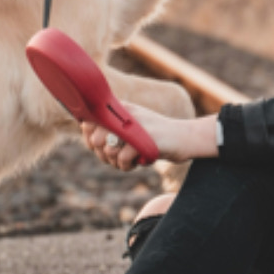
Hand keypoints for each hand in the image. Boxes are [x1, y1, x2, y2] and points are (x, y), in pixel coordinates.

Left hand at [78, 105, 218, 172]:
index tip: (99, 147)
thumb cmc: (154, 137)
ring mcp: (136, 124)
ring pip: (109, 151)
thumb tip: (90, 141)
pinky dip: (128, 166)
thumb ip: (111, 131)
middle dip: (103, 155)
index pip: (89, 122)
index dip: (89, 138)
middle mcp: (125, 112)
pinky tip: (138, 163)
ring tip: (129, 161)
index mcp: (120, 108)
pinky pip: (123, 158)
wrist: (184, 138)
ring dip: (117, 163)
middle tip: (116, 159)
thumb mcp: (131, 129)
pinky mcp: (145, 138)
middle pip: (96, 139)